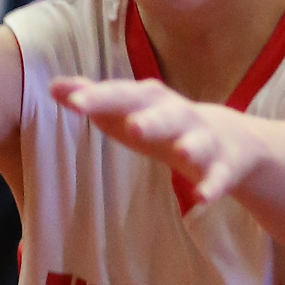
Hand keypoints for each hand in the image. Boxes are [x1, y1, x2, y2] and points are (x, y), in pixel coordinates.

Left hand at [50, 76, 259, 207]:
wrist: (231, 141)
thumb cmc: (164, 125)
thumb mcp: (129, 110)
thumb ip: (94, 99)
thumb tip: (54, 86)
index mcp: (150, 101)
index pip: (122, 96)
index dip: (98, 97)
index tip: (71, 100)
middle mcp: (177, 115)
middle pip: (161, 113)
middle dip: (146, 117)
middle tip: (130, 125)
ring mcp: (203, 141)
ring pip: (195, 141)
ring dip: (188, 146)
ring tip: (180, 153)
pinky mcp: (222, 167)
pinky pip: (218, 177)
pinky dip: (212, 186)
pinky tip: (203, 199)